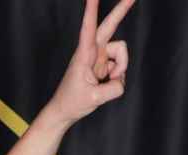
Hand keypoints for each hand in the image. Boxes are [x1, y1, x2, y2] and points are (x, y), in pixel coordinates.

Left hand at [47, 0, 134, 123]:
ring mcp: (99, 56)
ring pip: (121, 53)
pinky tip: (106, 83)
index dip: (91, 11)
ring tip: (108, 80)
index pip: (88, 29)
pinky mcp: (104, 63)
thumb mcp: (94, 99)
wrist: (65, 110)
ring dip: (121, 67)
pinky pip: (121, 66)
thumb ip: (114, 88)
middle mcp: (92, 51)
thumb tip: (121, 79)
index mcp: (84, 54)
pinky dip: (118, 76)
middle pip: (110, 26)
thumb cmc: (73, 102)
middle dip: (121, 10)